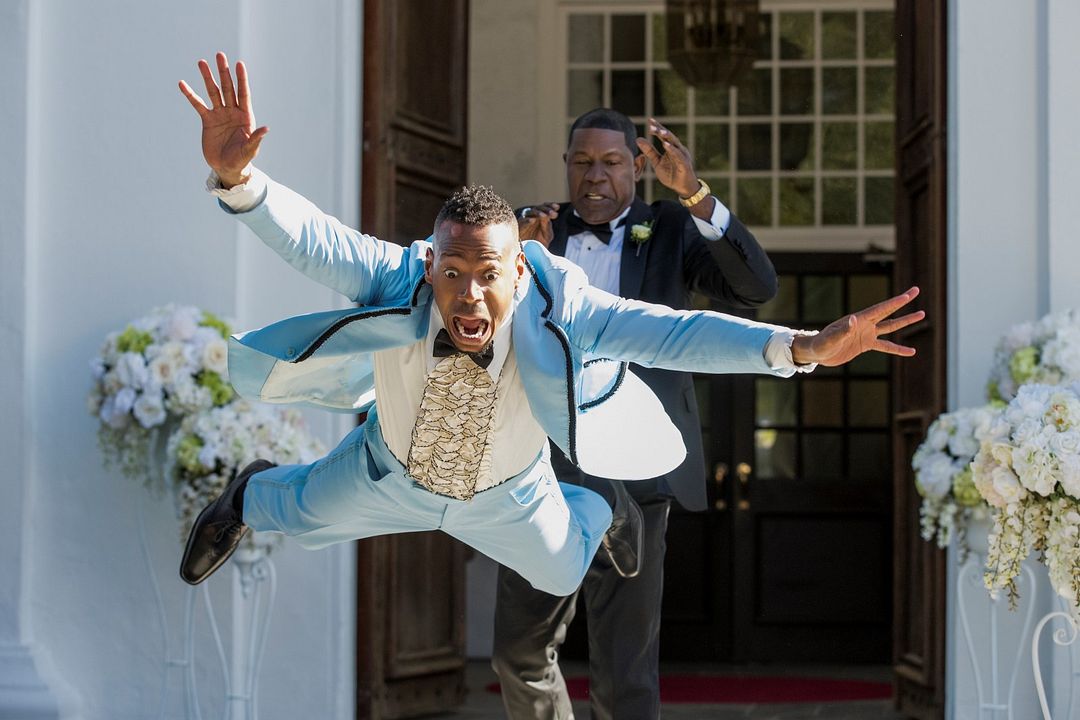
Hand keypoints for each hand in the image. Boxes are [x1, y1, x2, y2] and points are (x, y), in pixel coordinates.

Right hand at [178, 52, 267, 187]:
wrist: (227, 168)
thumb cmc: (242, 160)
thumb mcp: (249, 150)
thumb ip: (256, 139)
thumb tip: (266, 128)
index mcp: (245, 116)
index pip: (243, 94)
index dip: (241, 79)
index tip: (239, 64)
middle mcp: (232, 112)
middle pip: (228, 88)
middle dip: (224, 72)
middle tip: (220, 55)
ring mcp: (220, 114)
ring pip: (213, 92)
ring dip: (208, 77)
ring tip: (201, 62)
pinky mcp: (207, 120)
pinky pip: (198, 105)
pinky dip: (190, 95)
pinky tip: (183, 84)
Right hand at [517, 202, 559, 246]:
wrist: (529, 255)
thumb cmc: (539, 244)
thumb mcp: (547, 236)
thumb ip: (547, 226)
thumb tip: (546, 217)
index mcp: (540, 218)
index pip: (544, 208)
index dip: (550, 206)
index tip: (557, 207)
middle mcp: (532, 217)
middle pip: (538, 208)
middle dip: (546, 209)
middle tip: (553, 213)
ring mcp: (524, 221)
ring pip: (529, 212)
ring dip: (537, 213)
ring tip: (544, 216)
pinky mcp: (518, 227)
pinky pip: (522, 222)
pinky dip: (527, 220)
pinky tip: (532, 220)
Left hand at [635, 119, 699, 197]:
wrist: (682, 187)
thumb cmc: (671, 174)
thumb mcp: (657, 162)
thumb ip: (649, 151)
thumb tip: (638, 139)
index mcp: (670, 148)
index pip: (663, 135)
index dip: (657, 128)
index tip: (649, 120)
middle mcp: (677, 149)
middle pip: (669, 136)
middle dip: (661, 130)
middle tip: (651, 124)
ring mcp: (682, 155)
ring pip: (674, 143)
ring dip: (667, 136)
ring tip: (659, 131)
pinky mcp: (684, 163)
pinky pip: (678, 155)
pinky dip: (672, 150)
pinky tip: (665, 145)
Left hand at [791, 287, 925, 366]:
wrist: (818, 353)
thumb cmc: (822, 343)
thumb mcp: (832, 337)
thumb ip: (843, 330)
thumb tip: (853, 319)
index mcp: (859, 319)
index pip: (880, 309)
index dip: (895, 302)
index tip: (908, 294)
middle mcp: (865, 323)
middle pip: (888, 310)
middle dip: (902, 301)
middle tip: (916, 290)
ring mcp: (867, 333)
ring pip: (891, 326)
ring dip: (905, 321)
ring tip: (921, 314)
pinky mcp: (866, 344)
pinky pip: (886, 346)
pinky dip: (898, 349)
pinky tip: (911, 351)